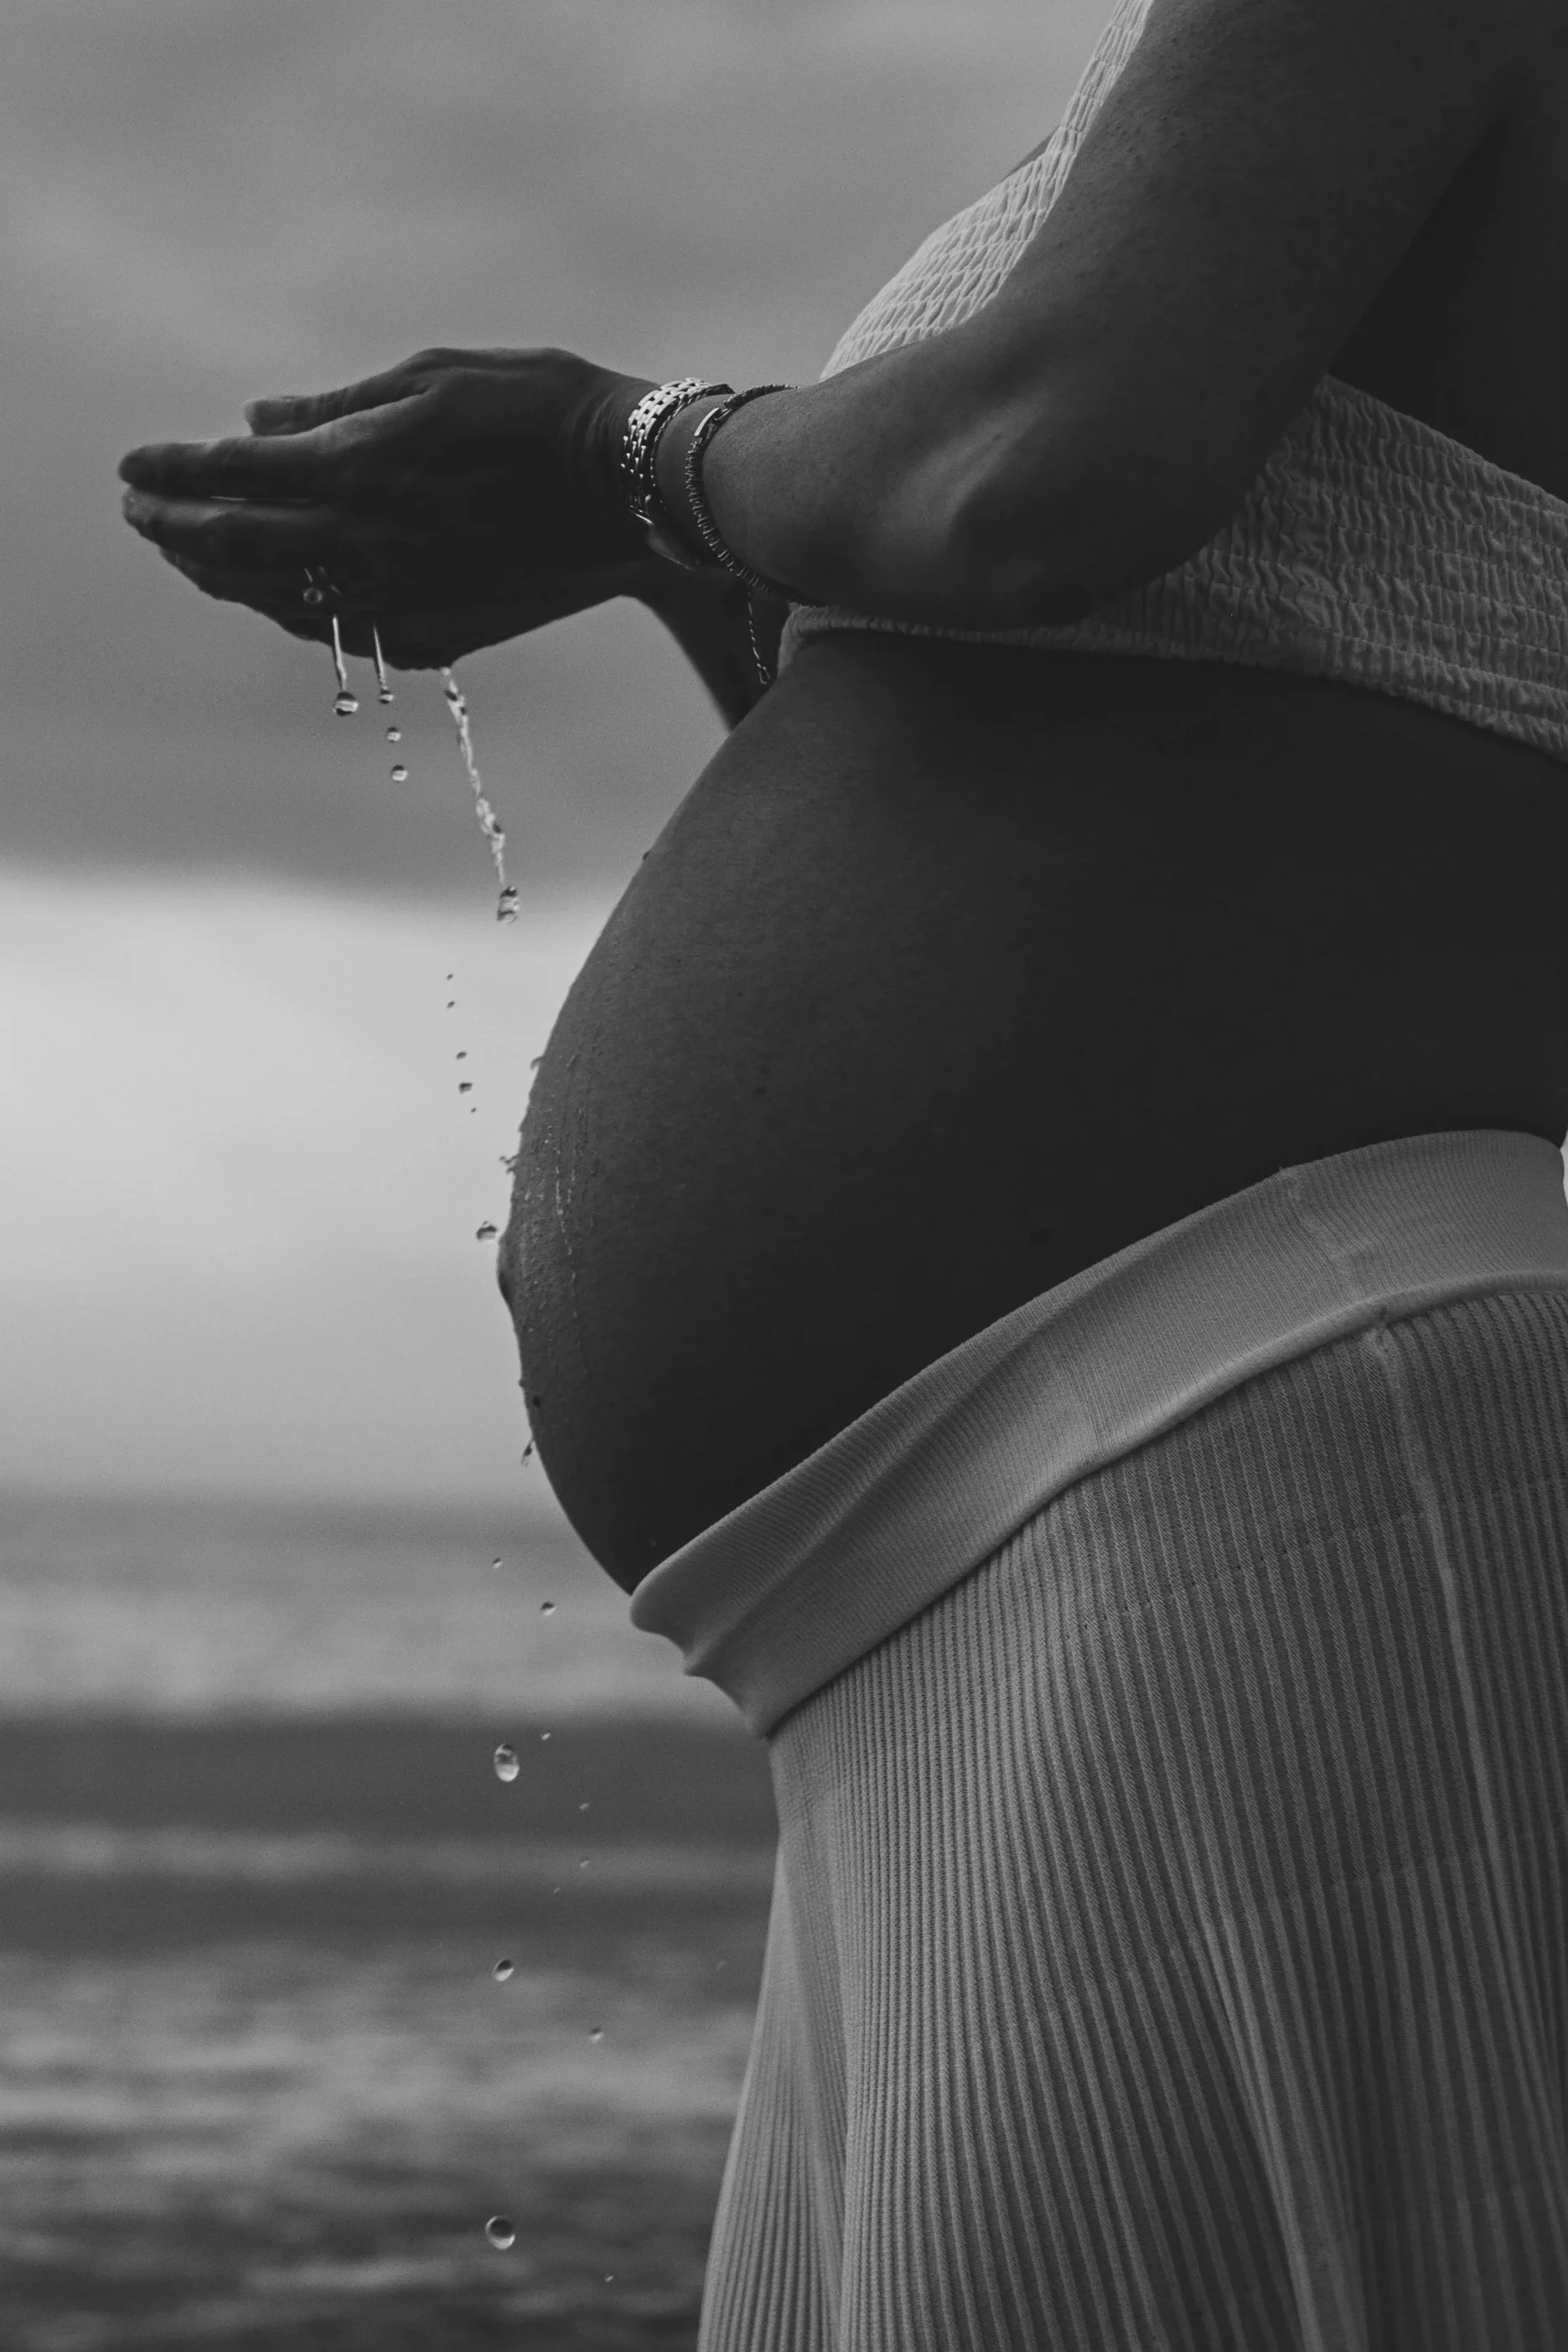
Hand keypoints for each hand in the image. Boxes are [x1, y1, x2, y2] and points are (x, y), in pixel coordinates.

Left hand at [118, 346, 668, 656]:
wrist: (638, 492)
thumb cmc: (545, 412)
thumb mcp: (436, 378)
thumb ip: (337, 407)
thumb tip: (255, 422)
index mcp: (362, 468)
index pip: (231, 476)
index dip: (171, 472)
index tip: (130, 468)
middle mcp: (374, 544)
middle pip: (237, 549)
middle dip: (175, 531)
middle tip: (141, 514)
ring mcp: (405, 598)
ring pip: (280, 599)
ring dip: (222, 576)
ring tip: (188, 553)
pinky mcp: (438, 632)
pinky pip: (338, 631)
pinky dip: (288, 609)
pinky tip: (273, 593)